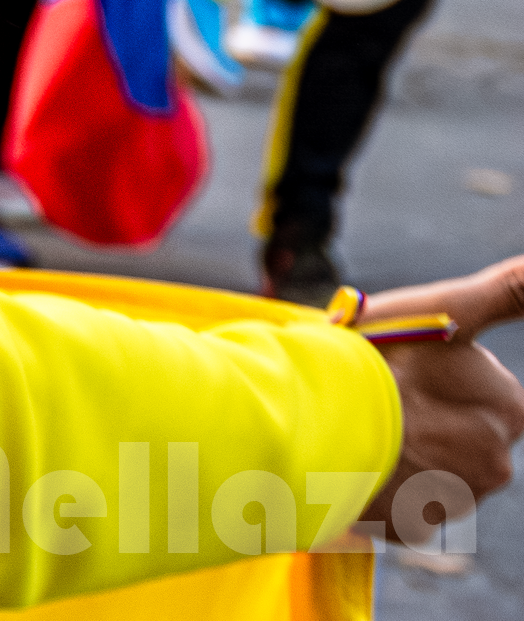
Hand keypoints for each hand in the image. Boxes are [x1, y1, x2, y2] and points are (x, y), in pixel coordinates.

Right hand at [363, 256, 523, 545]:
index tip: (402, 368)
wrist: (314, 424)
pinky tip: (356, 460)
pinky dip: (383, 484)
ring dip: (404, 451)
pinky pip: (402, 502)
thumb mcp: (445, 309)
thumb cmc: (379, 359)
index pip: (483, 390)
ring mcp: (456, 499)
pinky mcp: (415, 527)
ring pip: (432, 467)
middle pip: (459, 431)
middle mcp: (495, 462)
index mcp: (508, 410)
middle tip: (378, 396)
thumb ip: (507, 290)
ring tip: (360, 427)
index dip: (438, 373)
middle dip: (426, 417)